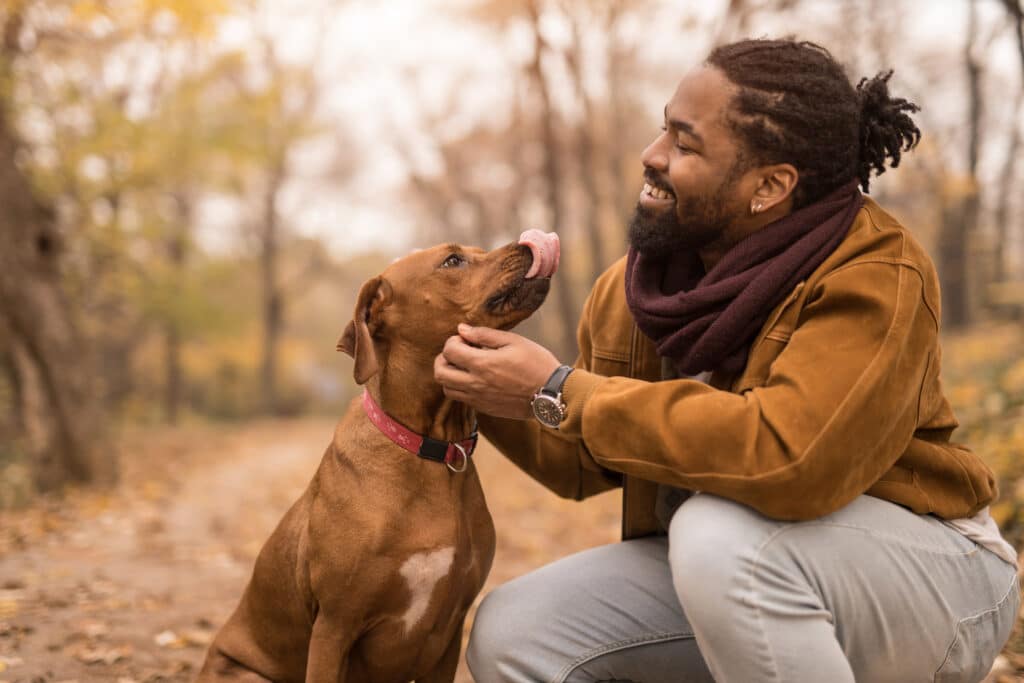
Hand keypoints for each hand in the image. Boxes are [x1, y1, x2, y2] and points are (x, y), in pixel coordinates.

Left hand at [434, 324, 561, 419]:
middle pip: (440, 373)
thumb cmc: (536, 363)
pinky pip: (462, 399)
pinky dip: (461, 388)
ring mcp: (479, 399)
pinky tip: (476, 379)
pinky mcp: (485, 409)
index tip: (466, 338)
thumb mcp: (513, 341)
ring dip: (450, 376)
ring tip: (465, 367)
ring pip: (447, 389)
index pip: (449, 350)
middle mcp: (475, 384)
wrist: (552, 394)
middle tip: (457, 353)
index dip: (453, 340)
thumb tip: (462, 329)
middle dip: (443, 359)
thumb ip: (484, 335)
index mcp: (481, 364)